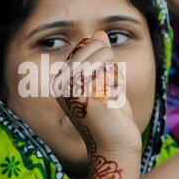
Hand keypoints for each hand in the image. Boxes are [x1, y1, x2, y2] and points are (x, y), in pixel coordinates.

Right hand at [53, 31, 141, 156]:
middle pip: (94, 44)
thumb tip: (99, 32)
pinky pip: (109, 68)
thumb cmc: (112, 116)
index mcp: (61, 79)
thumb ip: (99, 57)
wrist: (116, 145)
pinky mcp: (84, 94)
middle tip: (109, 93)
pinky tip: (112, 103)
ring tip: (110, 98)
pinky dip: (118, 83)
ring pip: (103, 53)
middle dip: (111, 64)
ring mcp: (70, 88)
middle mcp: (60, 82)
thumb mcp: (105, 81)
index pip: (87, 44)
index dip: (104, 60)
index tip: (104, 86)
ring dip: (116, 74)